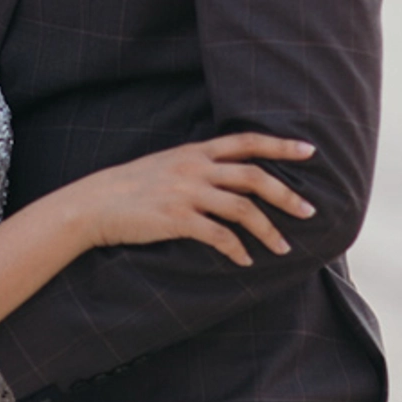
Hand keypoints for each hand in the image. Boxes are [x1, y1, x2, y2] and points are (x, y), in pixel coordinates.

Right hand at [86, 133, 316, 265]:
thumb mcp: (164, 164)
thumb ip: (195, 165)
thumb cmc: (128, 187)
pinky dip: (238, 249)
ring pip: (243, 209)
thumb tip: (226, 175)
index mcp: (193, 152)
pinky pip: (219, 235)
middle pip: (254, 177)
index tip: (309, 152)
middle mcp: (193, 168)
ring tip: (284, 248)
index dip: (280, 145)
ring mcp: (185, 193)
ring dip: (269, 231)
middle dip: (287, 195)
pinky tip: (245, 260)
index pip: (246, 141)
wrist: (92, 203)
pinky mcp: (176, 219)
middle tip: (309, 211)